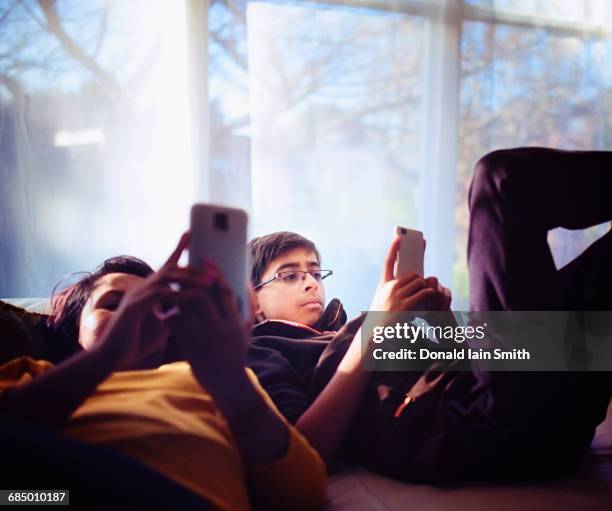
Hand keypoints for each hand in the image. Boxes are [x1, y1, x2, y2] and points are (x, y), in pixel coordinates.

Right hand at [96, 232, 202, 369]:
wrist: (111, 357)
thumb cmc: (134, 342)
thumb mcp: (161, 326)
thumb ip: (174, 314)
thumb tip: (191, 308)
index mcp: (148, 291)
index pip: (166, 266)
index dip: (178, 249)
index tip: (190, 234)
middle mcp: (142, 288)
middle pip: (170, 268)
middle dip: (192, 268)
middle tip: (213, 271)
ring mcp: (136, 296)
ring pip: (166, 278)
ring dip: (189, 279)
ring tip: (208, 282)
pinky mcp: (134, 307)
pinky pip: (159, 295)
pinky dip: (178, 295)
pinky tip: (193, 297)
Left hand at [166, 261, 247, 387]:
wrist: (228, 384)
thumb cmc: (237, 353)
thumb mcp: (246, 330)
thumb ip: (246, 308)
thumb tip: (245, 283)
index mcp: (234, 323)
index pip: (225, 293)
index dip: (215, 275)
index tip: (206, 261)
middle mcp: (220, 331)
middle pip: (202, 299)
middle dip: (191, 283)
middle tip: (183, 271)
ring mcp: (204, 341)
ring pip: (187, 313)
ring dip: (178, 298)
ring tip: (174, 287)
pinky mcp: (191, 351)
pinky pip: (178, 329)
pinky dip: (172, 317)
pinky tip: (168, 310)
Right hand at [369, 236, 450, 311]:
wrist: (376, 334)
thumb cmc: (381, 318)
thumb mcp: (383, 301)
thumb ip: (395, 290)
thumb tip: (415, 282)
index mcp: (384, 284)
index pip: (388, 261)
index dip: (393, 248)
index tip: (399, 237)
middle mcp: (390, 287)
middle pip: (413, 275)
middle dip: (420, 282)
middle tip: (421, 292)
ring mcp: (398, 295)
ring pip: (420, 283)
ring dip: (425, 290)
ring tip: (424, 301)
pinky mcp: (407, 304)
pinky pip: (425, 292)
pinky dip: (430, 296)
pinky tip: (429, 304)